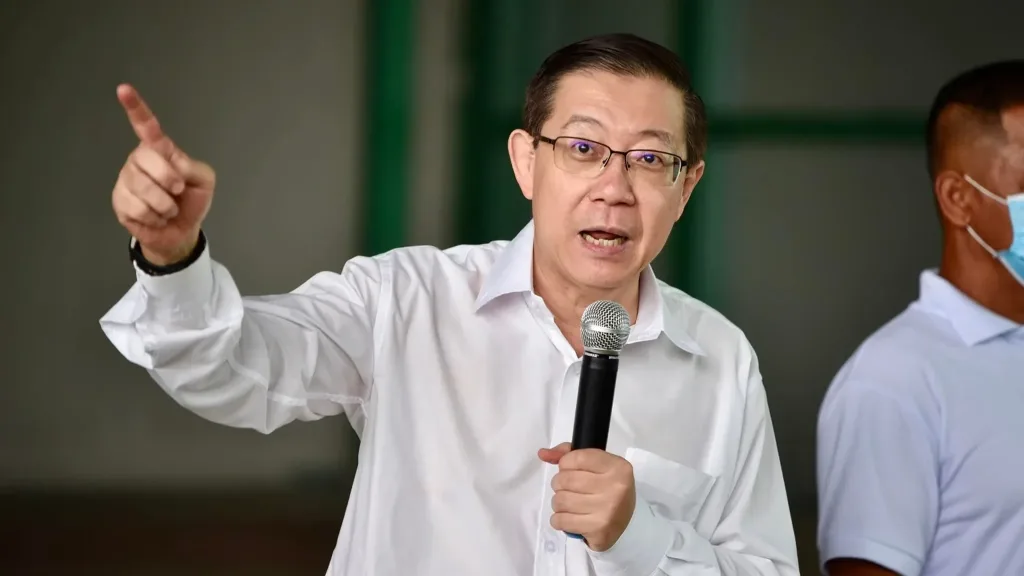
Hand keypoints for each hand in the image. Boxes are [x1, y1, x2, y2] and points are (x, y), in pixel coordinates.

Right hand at [111, 84, 216, 264]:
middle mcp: (138, 160)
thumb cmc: (191, 201)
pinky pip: (137, 208)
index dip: (135, 108)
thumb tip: (171, 163)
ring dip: (165, 205)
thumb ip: (192, 167)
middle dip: (170, 180)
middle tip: (178, 191)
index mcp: (159, 150)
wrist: (181, 231)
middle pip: (148, 159)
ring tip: (168, 208)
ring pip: (143, 187)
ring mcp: (126, 180)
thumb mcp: (203, 180)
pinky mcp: (119, 201)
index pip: (146, 125)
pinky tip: (156, 217)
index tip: (123, 89)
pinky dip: (154, 217)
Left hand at [538, 442, 635, 551]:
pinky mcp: (598, 530)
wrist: (623, 524)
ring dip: (558, 502)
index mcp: (617, 467)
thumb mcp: (596, 466)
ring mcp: (607, 510)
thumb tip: (542, 453)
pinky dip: (558, 519)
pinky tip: (570, 517)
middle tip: (568, 489)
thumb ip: (569, 455)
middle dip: (559, 484)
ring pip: (560, 500)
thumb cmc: (607, 489)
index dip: (565, 463)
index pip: (577, 457)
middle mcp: (615, 488)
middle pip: (565, 479)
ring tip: (569, 504)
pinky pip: (560, 520)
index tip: (569, 469)